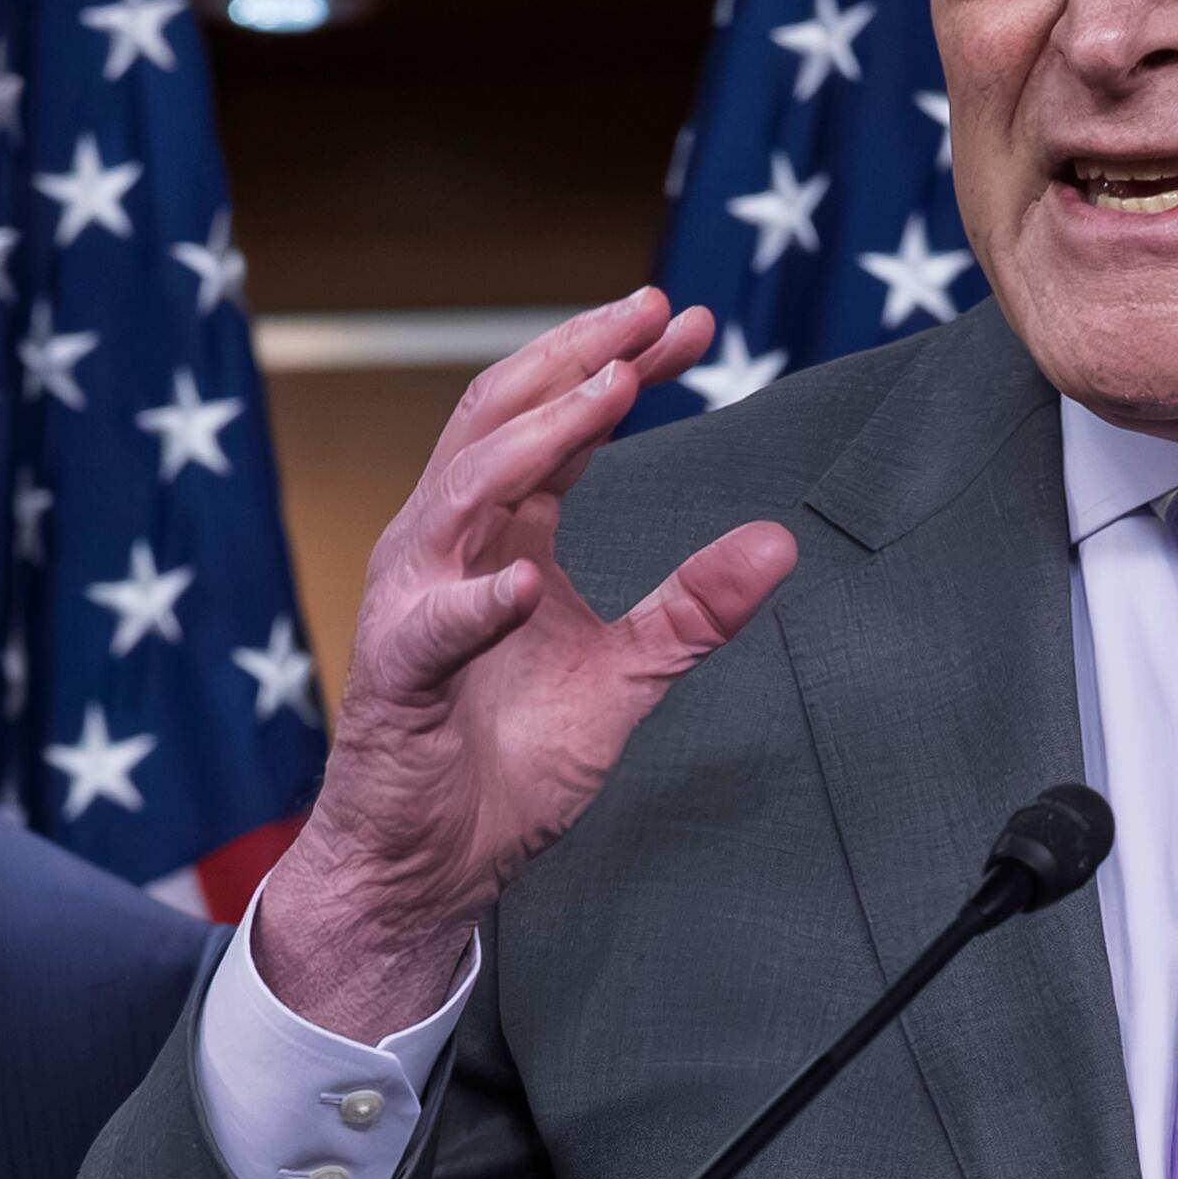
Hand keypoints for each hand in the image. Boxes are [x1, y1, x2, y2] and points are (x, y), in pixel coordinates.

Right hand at [256, 288, 799, 1036]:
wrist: (430, 866)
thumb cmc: (504, 765)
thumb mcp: (626, 676)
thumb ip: (693, 609)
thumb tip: (779, 543)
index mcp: (501, 536)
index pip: (558, 422)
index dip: (620, 365)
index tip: (693, 323)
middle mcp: (448, 546)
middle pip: (502, 417)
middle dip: (578, 358)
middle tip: (651, 312)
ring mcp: (414, 601)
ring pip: (463, 489)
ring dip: (538, 438)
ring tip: (611, 393)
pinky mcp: (398, 674)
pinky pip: (435, 626)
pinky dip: (477, 602)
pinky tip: (525, 585)